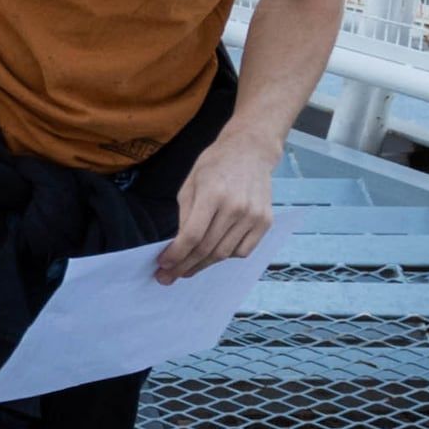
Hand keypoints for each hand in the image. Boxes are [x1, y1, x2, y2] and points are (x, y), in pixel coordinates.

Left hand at [160, 134, 280, 282]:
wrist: (250, 151)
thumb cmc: (215, 165)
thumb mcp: (191, 184)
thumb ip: (185, 216)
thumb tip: (177, 246)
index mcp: (212, 194)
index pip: (192, 236)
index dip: (176, 255)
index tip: (163, 265)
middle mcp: (236, 207)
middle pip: (207, 249)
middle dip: (184, 266)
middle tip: (169, 276)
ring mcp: (253, 216)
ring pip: (224, 254)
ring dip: (203, 265)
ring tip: (187, 269)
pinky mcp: (265, 221)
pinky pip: (244, 251)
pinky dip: (226, 257)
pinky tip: (213, 255)